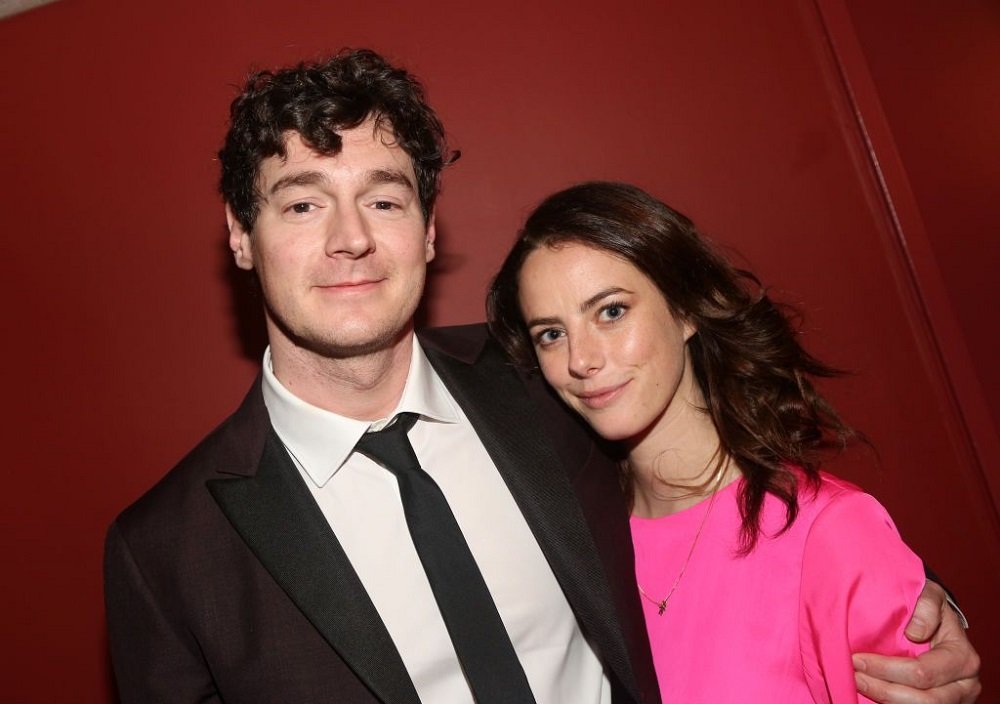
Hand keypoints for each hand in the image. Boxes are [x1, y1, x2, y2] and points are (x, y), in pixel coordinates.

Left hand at [853, 581, 980, 702]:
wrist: (937, 622)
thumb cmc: (929, 608)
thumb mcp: (930, 595)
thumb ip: (926, 605)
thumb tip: (915, 632)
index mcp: (962, 658)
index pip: (922, 672)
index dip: (886, 669)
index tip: (856, 659)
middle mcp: (964, 685)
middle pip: (923, 700)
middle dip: (883, 690)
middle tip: (854, 676)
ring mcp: (955, 699)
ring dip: (885, 699)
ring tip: (859, 683)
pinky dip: (891, 702)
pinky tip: (872, 690)